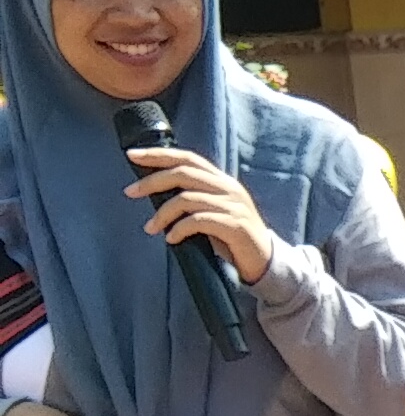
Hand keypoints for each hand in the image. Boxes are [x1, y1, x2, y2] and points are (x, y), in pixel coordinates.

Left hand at [126, 143, 271, 282]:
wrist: (264, 261)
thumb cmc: (231, 237)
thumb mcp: (212, 210)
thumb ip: (192, 196)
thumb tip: (154, 190)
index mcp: (221, 181)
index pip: (187, 158)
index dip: (158, 155)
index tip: (132, 155)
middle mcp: (228, 188)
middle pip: (183, 174)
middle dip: (152, 181)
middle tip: (130, 192)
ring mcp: (233, 206)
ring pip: (187, 199)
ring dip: (162, 213)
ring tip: (150, 227)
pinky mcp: (235, 226)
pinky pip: (198, 221)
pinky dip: (179, 229)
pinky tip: (172, 239)